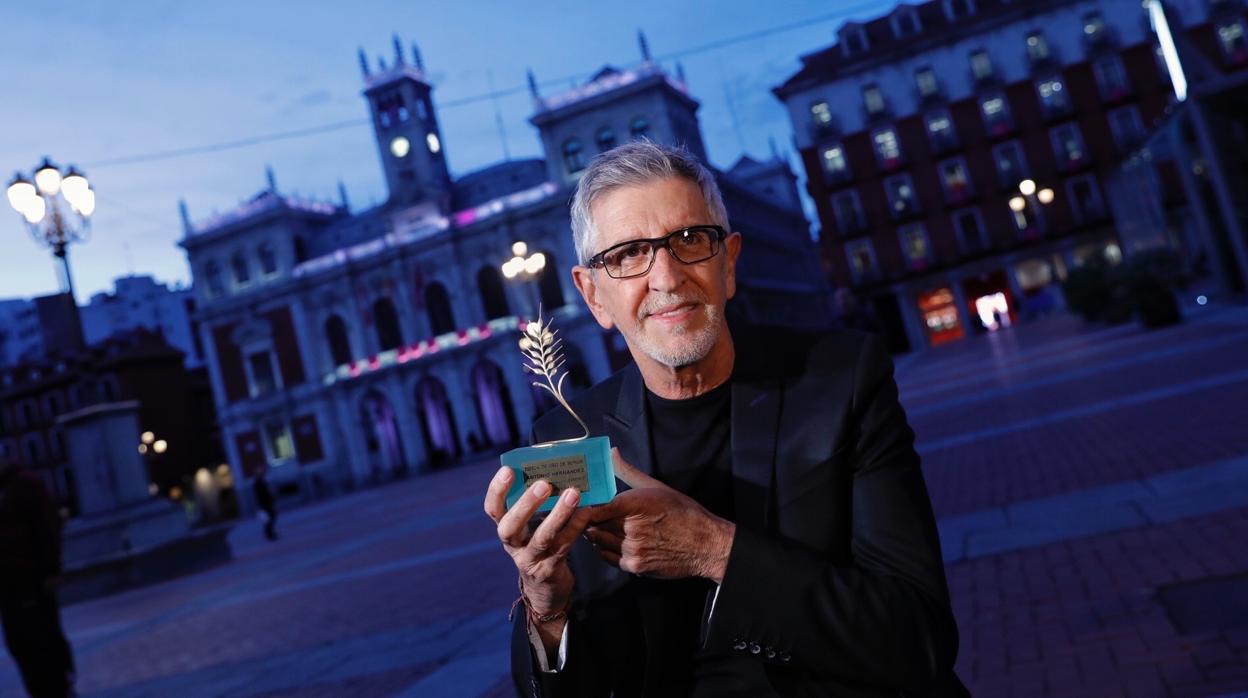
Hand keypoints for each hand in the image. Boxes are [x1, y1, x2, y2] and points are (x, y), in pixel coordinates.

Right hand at [484, 467, 592, 619]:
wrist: (546, 590)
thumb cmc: (540, 547)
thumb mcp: (530, 529)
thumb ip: (534, 506)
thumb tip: (551, 469)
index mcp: (506, 530)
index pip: (493, 510)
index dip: (497, 490)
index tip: (508, 470)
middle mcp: (513, 546)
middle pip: (511, 525)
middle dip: (526, 503)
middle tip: (544, 483)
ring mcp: (531, 560)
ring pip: (542, 537)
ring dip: (558, 514)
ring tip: (573, 493)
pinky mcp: (550, 570)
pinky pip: (564, 546)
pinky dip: (576, 526)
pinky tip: (586, 511)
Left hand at [585, 449, 734, 582]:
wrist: (704, 543)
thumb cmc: (683, 513)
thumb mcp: (656, 486)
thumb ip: (628, 471)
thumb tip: (612, 452)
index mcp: (634, 504)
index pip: (596, 507)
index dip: (586, 507)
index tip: (582, 504)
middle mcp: (631, 527)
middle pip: (594, 525)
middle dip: (590, 521)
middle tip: (589, 516)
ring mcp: (632, 549)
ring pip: (598, 542)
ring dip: (597, 535)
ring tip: (602, 528)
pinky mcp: (635, 565)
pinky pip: (608, 557)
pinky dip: (606, 550)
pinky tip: (614, 542)